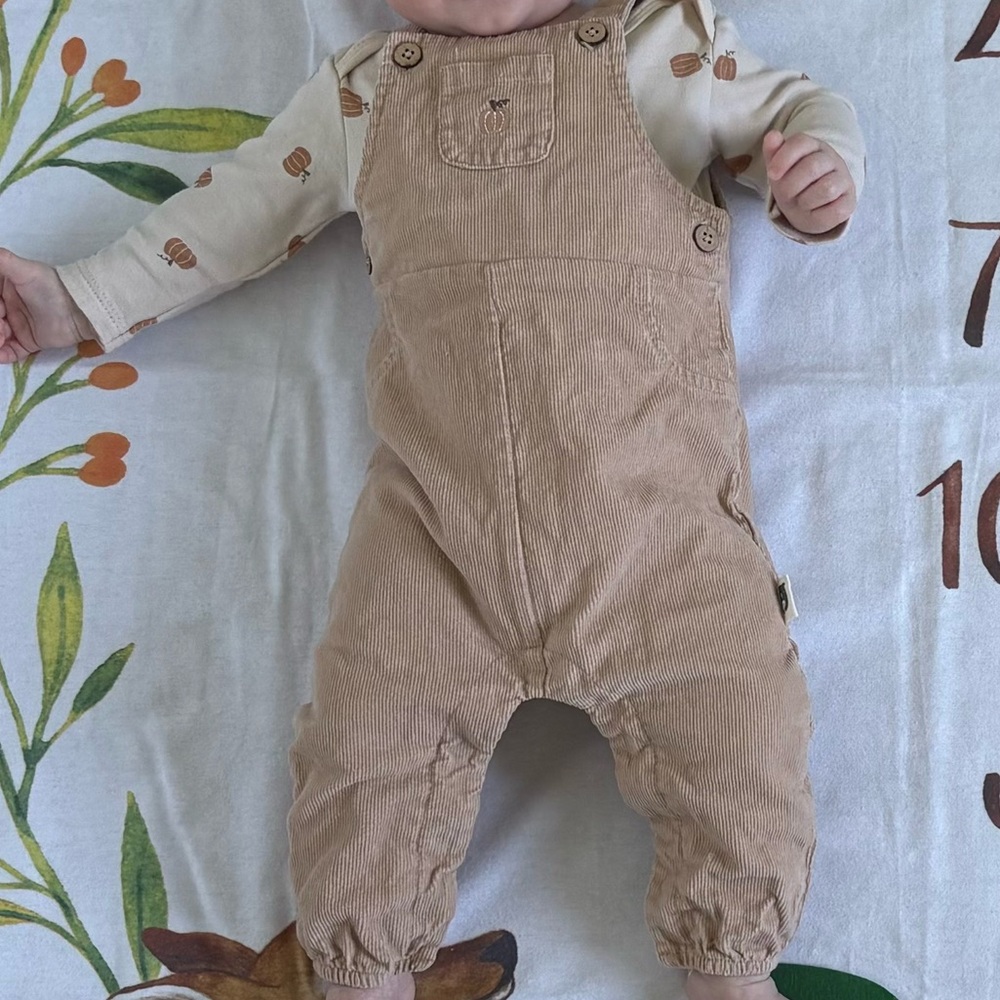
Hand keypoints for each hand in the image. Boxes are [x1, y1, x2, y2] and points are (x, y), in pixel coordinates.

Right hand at [0, 248, 97, 362]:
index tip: (0, 311)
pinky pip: (9, 352)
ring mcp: (17, 326)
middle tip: (2, 329)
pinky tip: (0, 356)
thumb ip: (2, 260)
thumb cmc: (52, 288)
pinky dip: (1, 355)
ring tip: (3, 338)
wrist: (80, 312)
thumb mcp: (25, 271)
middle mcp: (7, 307)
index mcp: (3, 288)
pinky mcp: (28, 342)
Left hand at [762, 130, 856, 235]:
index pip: (800, 142)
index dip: (784, 158)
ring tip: (802, 202)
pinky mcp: (849, 201)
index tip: (772, 174)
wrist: (810, 210)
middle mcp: (832, 159)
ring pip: (826, 188)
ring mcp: (844, 179)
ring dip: (805, 201)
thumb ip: (774, 154)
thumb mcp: (780, 171)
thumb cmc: (793, 186)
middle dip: (791, 186)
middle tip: (787, 195)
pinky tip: (814, 211)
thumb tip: (772, 135)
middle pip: (812, 167)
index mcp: (813, 147)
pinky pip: (835, 209)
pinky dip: (818, 215)